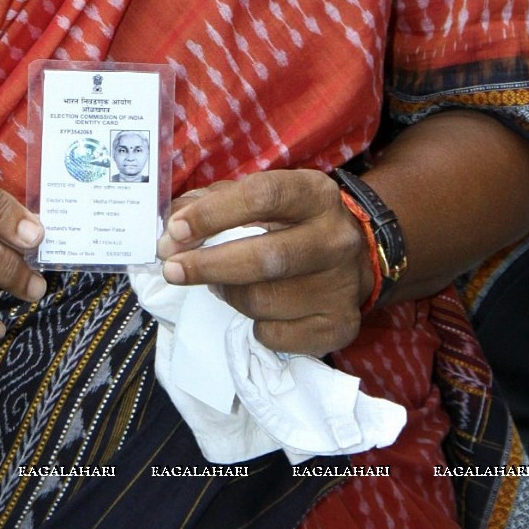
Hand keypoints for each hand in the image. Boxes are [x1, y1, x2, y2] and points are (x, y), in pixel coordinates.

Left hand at [156, 169, 373, 356]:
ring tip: (222, 283)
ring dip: (229, 294)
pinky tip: (260, 309)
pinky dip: (255, 325)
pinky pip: (276, 335)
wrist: (358, 253)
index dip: (214, 214)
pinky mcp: (341, 325)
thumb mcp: (260, 195)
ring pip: (264, 301)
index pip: (262, 197)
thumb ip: (212, 203)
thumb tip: (171, 233)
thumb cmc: (292, 219)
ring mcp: (342, 286)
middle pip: (266, 258)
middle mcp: (335, 238)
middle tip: (172, 270)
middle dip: (209, 265)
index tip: (176, 230)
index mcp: (313, 194)